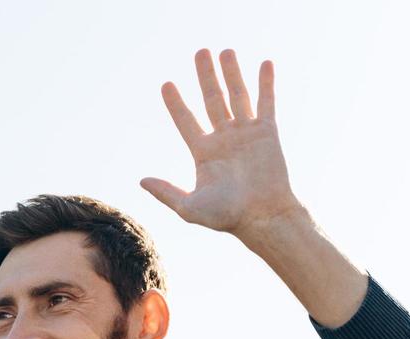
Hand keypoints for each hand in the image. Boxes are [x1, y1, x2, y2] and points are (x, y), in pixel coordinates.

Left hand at [141, 49, 299, 237]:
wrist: (263, 217)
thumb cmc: (227, 217)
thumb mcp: (190, 207)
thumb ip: (167, 193)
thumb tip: (142, 180)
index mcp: (204, 152)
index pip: (186, 120)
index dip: (175, 103)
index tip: (166, 84)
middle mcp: (224, 138)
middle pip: (212, 99)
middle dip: (205, 76)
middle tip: (200, 52)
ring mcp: (246, 133)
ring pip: (237, 95)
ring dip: (231, 72)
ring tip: (225, 50)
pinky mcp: (267, 132)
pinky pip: (265, 102)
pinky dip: (266, 83)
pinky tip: (265, 63)